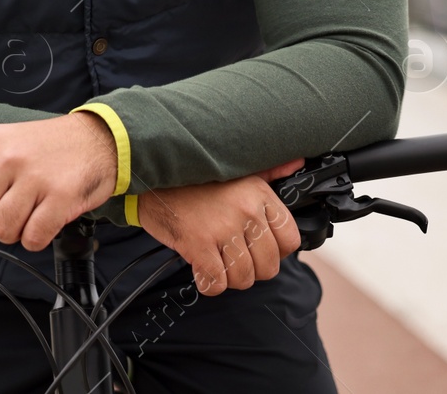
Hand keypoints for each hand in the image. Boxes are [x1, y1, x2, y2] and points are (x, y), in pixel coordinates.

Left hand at [0, 112, 118, 251]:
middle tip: (8, 216)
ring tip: (27, 220)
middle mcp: (10, 157)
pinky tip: (43, 226)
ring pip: (2, 229)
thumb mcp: (7, 150)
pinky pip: (32, 237)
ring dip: (13, 234)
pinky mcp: (61, 197)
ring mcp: (35, 177)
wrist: (99, 139)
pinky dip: (35, 240)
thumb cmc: (51, 147)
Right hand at [135, 159, 303, 295]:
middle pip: (268, 265)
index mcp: (259, 194)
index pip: (290, 239)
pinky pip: (216, 282)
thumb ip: (270, 171)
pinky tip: (202, 271)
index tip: (259, 249)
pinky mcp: (198, 244)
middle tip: (233, 259)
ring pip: (243, 277)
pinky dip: (210, 284)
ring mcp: (222, 228)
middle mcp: (245, 211)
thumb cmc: (192, 178)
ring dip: (230, 278)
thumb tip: (297, 163)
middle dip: (252, 270)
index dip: (276, 252)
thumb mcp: (237, 169)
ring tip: (217, 264)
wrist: (149, 177)